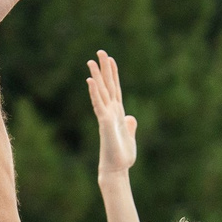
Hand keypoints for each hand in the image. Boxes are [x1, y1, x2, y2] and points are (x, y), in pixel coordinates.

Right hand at [88, 51, 138, 173]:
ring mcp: (106, 116)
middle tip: (100, 51)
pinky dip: (95, 92)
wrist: (117, 170)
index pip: (115, 89)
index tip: (110, 59)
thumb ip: (129, 125)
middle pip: (107, 85)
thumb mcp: (130, 137)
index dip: (113, 74)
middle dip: (103, 68)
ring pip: (101, 92)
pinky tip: (90, 81)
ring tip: (90, 61)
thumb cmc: (122, 157)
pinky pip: (98, 104)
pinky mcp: (104, 123)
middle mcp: (110, 112)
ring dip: (96, 76)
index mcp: (118, 113)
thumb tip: (130, 117)